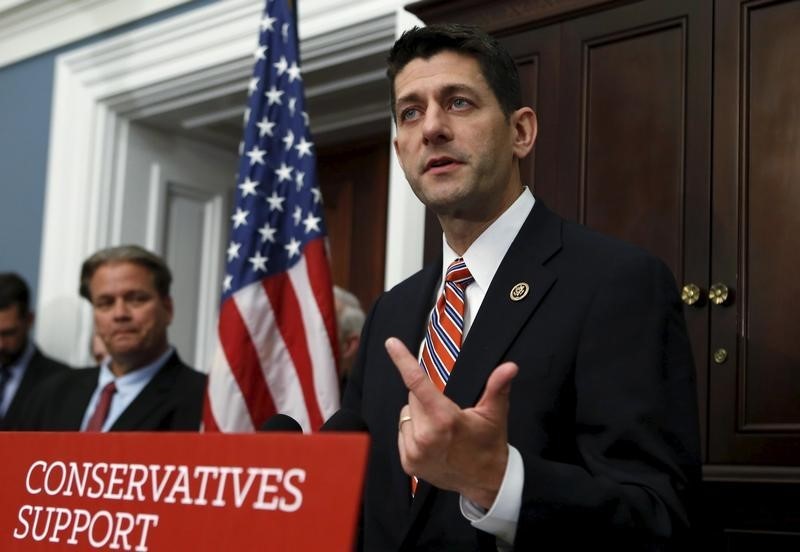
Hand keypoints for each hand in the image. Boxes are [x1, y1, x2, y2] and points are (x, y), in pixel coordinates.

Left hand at [386, 337, 517, 508]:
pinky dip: (412, 432)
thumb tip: (510, 366)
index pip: (417, 383)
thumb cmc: (489, 443)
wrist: (485, 482)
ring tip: (440, 430)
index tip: (390, 343)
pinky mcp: (408, 463)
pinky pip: (402, 432)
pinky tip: (431, 441)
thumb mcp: (495, 414)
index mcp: (445, 419)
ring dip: (418, 416)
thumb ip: (497, 387)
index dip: (403, 360)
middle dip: (425, 398)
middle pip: (412, 398)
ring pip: (405, 415)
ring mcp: (415, 451)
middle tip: (446, 412)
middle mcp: (425, 435)